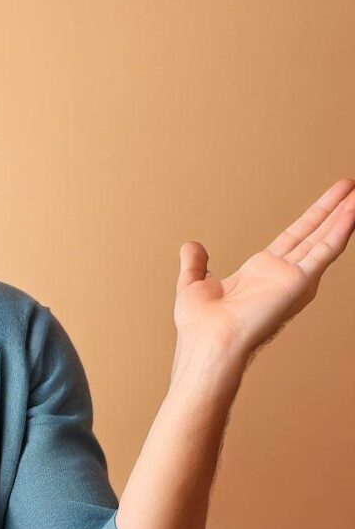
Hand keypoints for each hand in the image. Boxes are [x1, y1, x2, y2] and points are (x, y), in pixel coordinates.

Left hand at [173, 178, 354, 362]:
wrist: (208, 342)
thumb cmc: (199, 326)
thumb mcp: (193, 284)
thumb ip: (195, 264)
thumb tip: (191, 246)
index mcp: (260, 274)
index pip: (292, 239)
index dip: (311, 219)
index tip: (327, 202)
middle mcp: (280, 275)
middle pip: (312, 234)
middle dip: (332, 210)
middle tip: (350, 186)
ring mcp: (292, 279)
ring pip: (323, 239)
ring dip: (342, 216)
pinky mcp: (299, 282)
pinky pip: (324, 252)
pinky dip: (340, 231)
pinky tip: (352, 212)